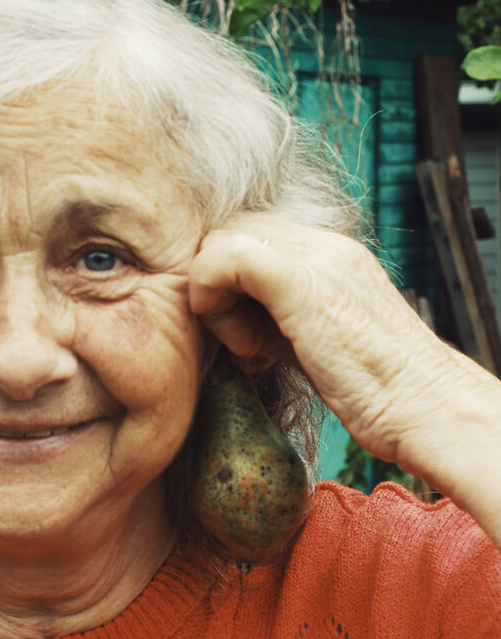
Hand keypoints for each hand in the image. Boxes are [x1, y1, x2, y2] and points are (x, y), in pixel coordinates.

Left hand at [187, 214, 499, 488]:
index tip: (242, 333)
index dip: (228, 279)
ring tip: (246, 344)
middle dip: (216, 282)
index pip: (250, 233)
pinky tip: (244, 344)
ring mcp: (316, 256)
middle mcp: (323, 244)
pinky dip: (212, 297)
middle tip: (240, 338)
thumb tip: (225, 314)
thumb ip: (270, 315)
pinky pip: (226, 258)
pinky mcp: (301, 281)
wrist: (426, 408)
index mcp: (329, 253)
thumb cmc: (373, 390)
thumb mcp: (311, 339)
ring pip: (222, 237)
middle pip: (230, 230)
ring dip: (214, 292)